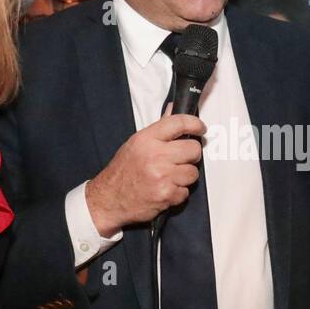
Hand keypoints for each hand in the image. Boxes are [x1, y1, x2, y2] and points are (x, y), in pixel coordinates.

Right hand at [85, 110, 206, 234]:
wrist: (109, 198)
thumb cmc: (122, 171)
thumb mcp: (136, 143)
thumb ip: (158, 129)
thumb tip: (172, 109)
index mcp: (147, 140)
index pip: (178, 123)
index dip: (195, 124)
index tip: (200, 128)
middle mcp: (155, 156)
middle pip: (193, 149)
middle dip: (191, 154)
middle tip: (182, 158)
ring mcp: (162, 176)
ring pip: (193, 172)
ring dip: (185, 176)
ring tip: (170, 176)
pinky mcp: (166, 194)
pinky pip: (186, 191)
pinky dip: (178, 192)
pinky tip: (165, 188)